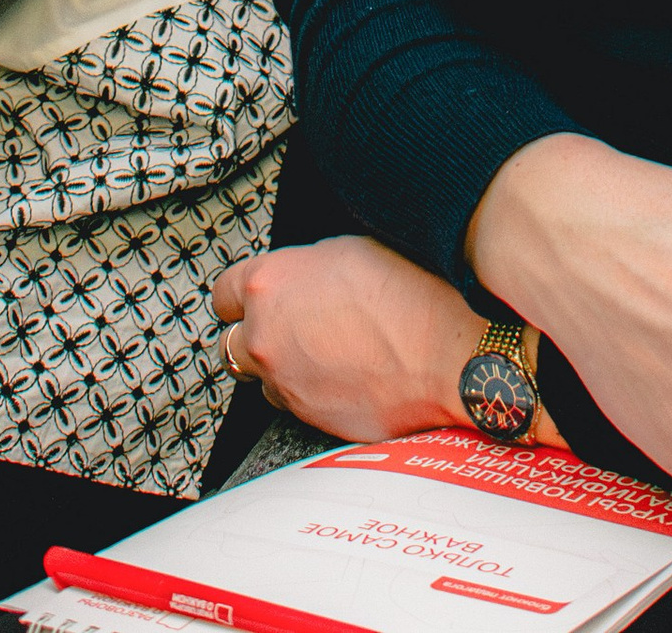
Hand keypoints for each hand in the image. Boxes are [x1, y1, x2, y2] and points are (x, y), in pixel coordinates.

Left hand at [214, 236, 568, 446]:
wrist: (448, 350)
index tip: (256, 294)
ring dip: (284, 368)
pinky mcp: (313, 421)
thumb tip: (302, 278)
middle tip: (290, 325)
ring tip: (326, 353)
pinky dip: (312, 394)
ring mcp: (289, 386)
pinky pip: (297, 406)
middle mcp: (267, 339)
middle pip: (233, 342)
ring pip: (265, 380)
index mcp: (269, 286)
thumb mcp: (347, 250)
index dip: (243, 292)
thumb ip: (306, 268)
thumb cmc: (410, 290)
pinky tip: (347, 377)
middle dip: (257, 334)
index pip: (223, 292)